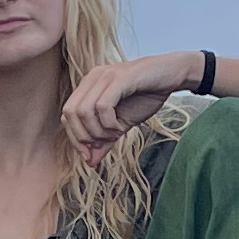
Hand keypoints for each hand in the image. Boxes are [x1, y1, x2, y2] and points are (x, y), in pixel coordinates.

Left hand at [65, 51, 194, 158]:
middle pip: (70, 113)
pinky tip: (120, 126)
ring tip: (114, 134)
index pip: (67, 114)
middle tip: (103, 143)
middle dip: (83, 136)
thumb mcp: (122, 123)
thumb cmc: (146, 96)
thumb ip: (104, 140)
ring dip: (97, 131)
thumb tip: (90, 162)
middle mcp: (92, 78)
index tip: (89, 154)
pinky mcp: (119, 78)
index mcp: (89, 85)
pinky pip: (103, 106)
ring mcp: (105, 76)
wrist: (171, 75)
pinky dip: (109, 123)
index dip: (74, 138)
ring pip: (84, 111)